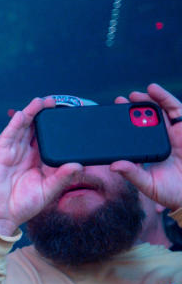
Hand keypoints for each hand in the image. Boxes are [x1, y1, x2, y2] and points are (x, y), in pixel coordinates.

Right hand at [0, 96, 82, 234]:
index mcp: (40, 161)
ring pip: (23, 128)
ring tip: (41, 101)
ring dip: (31, 114)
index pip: (50, 140)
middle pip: (36, 129)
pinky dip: (15, 124)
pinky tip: (23, 115)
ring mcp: (13, 152)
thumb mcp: (48, 192)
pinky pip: (8, 135)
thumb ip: (62, 178)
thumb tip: (78, 165)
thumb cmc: (24, 205)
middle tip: (55, 101)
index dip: (57, 128)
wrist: (0, 215)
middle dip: (44, 115)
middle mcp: (27, 153)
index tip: (69, 115)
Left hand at [111, 83, 181, 209]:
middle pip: (145, 119)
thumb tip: (113, 165)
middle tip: (119, 101)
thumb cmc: (171, 192)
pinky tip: (154, 91)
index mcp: (148, 151)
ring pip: (159, 111)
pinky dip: (165, 98)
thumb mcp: (148, 184)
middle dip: (132, 108)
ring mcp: (174, 132)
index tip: (108, 116)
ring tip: (134, 94)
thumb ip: (132, 174)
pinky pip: (176, 109)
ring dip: (146, 100)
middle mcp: (160, 139)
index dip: (122, 124)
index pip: (133, 134)